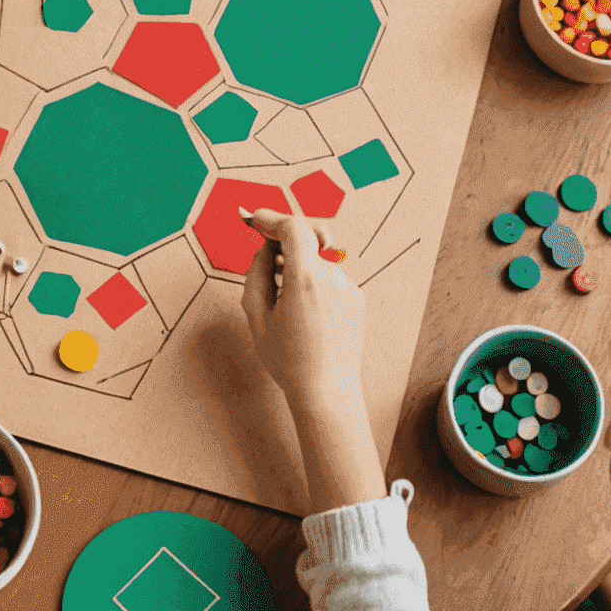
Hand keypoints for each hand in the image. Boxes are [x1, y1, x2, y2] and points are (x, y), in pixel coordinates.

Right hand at [239, 208, 364, 406]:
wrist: (327, 392)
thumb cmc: (289, 360)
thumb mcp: (257, 315)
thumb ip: (257, 272)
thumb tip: (265, 248)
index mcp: (306, 279)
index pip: (293, 227)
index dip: (270, 218)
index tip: (254, 219)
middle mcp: (333, 278)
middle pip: (306, 239)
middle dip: (282, 240)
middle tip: (262, 251)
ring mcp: (349, 287)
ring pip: (315, 260)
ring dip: (296, 265)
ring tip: (281, 296)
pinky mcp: (357, 298)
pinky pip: (328, 277)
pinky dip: (311, 280)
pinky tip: (300, 308)